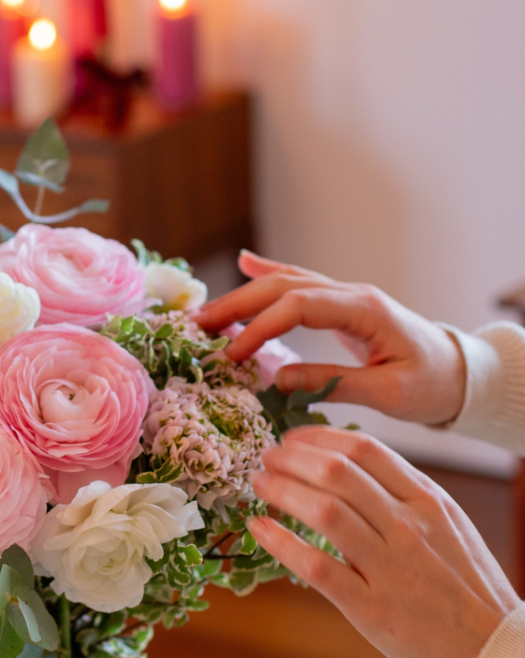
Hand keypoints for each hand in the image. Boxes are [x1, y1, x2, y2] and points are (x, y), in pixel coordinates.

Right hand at [194, 251, 465, 424]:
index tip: (232, 357)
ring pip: (285, 284)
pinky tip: (244, 264)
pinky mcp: (341, 307)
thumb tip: (277, 380)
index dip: (259, 328)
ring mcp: (346, 297)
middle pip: (283, 288)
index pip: (299, 307)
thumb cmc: (431, 385)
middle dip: (236, 305)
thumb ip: (334, 385)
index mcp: (365, 311)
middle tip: (197, 328)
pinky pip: (298, 285)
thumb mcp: (388, 394)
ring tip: (205, 315)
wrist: (460, 372)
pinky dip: (268, 275)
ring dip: (242, 296)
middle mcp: (352, 295)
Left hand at [247, 426, 518, 657]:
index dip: (320, 438)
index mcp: (427, 501)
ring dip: (282, 491)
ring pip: (325, 511)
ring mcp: (389, 566)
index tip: (292, 438)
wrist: (492, 648)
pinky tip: (259, 529)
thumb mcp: (447, 524)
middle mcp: (408, 526)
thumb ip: (404, 495)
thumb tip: (351, 467)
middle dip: (292, 459)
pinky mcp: (370, 606)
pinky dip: (281, 543)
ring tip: (259, 485)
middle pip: (338, 473)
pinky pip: (317, 566)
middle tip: (266, 458)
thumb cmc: (465, 584)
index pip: (366, 450)